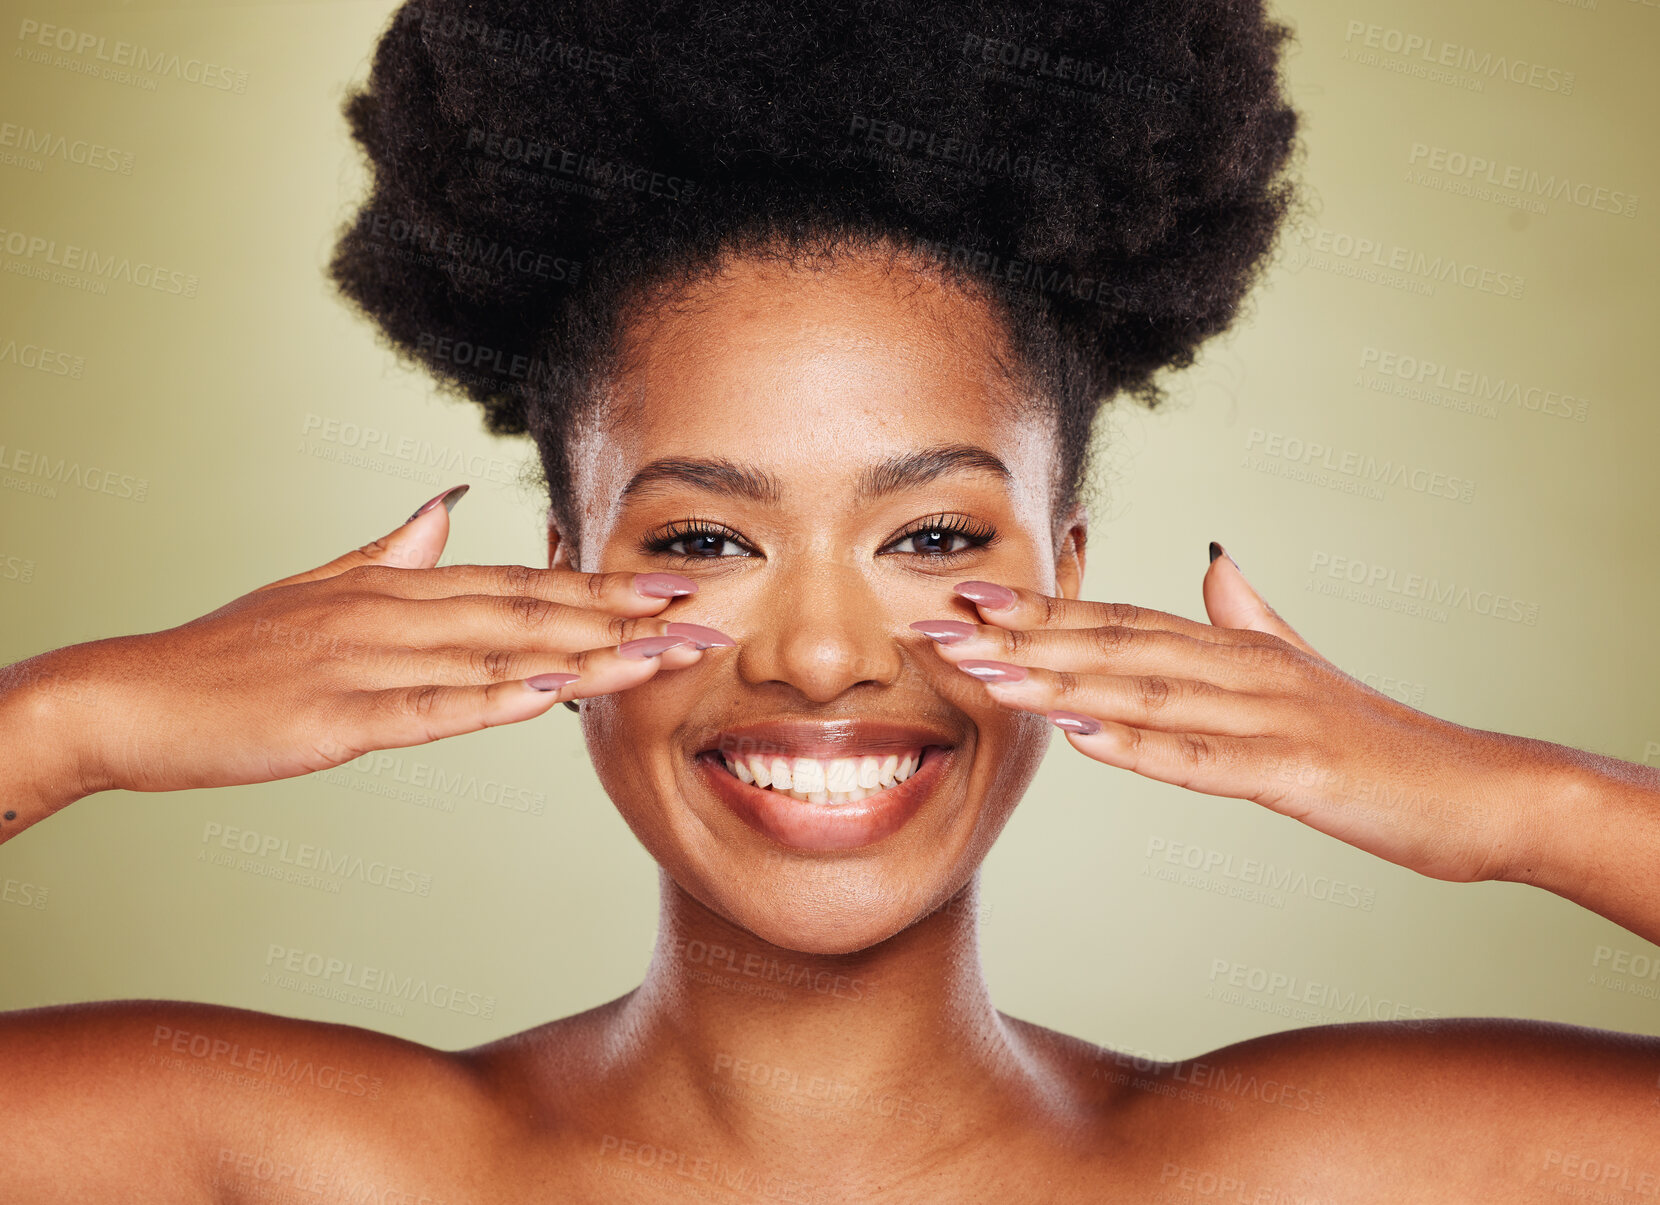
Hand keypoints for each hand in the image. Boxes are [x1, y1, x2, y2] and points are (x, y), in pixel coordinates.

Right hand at [10, 485, 732, 806]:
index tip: (681, 585)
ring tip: (665, 657)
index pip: (525, 583)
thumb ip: (390, 551)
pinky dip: (491, 702)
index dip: (608, 585)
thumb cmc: (233, 650)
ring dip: (589, 658)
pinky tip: (549, 699)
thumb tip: (444, 507)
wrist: (134, 693)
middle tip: (712, 621)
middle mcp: (396, 611)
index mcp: (400, 584)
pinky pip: (427, 709)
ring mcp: (367, 661)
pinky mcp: (335, 715)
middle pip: (533, 613)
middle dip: (628, 618)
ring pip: (498, 655)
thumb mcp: (317, 588)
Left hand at [910, 547, 1556, 884]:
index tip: (959, 598)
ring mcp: (1269, 715)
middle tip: (935, 626)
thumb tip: (1214, 559)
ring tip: (985, 674)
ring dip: (1059, 684)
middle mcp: (1241, 666)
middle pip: (1114, 644)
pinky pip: (1206, 759)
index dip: (1036, 608)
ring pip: (1146, 693)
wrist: (1474, 788)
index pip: (1116, 619)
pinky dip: (1141, 748)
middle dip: (1019, 636)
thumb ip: (1250, 616)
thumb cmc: (1377, 738)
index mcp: (1232, 645)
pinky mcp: (1297, 769)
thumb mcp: (1302, 668)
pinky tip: (1083, 741)